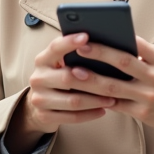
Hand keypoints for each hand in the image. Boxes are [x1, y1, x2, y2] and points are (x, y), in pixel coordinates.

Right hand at [6, 32, 116, 153]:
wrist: (40, 103)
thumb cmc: (59, 77)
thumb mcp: (61, 64)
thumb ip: (75, 55)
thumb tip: (104, 45)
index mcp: (43, 60)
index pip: (55, 48)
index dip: (70, 42)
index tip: (86, 36)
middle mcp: (38, 78)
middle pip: (68, 78)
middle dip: (93, 81)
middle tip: (115, 81)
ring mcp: (39, 99)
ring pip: (72, 101)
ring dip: (95, 100)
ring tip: (113, 98)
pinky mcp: (44, 116)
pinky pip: (71, 117)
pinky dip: (90, 114)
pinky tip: (103, 110)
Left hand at [66, 36, 153, 139]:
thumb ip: (144, 55)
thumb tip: (113, 44)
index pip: (136, 44)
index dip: (115, 38)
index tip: (95, 32)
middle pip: (122, 63)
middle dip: (99, 54)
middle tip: (79, 48)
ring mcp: (149, 96)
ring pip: (114, 87)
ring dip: (91, 80)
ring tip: (75, 73)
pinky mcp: (143, 113)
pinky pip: (117, 104)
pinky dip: (100, 98)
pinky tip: (86, 93)